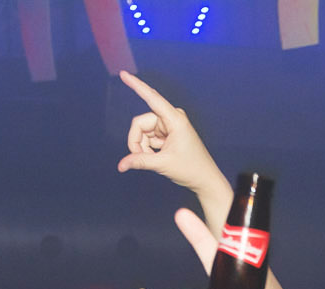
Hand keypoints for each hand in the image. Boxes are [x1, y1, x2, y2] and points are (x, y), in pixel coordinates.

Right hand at [116, 71, 231, 202]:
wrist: (203, 178)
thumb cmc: (190, 168)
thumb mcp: (162, 164)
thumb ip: (140, 161)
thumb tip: (121, 165)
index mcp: (175, 119)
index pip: (152, 98)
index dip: (136, 85)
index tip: (123, 74)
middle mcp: (171, 117)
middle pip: (140, 123)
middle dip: (137, 142)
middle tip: (142, 159)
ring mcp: (168, 124)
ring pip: (142, 132)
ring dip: (143, 147)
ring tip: (155, 160)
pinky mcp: (166, 132)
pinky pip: (148, 137)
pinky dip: (148, 148)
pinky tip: (158, 157)